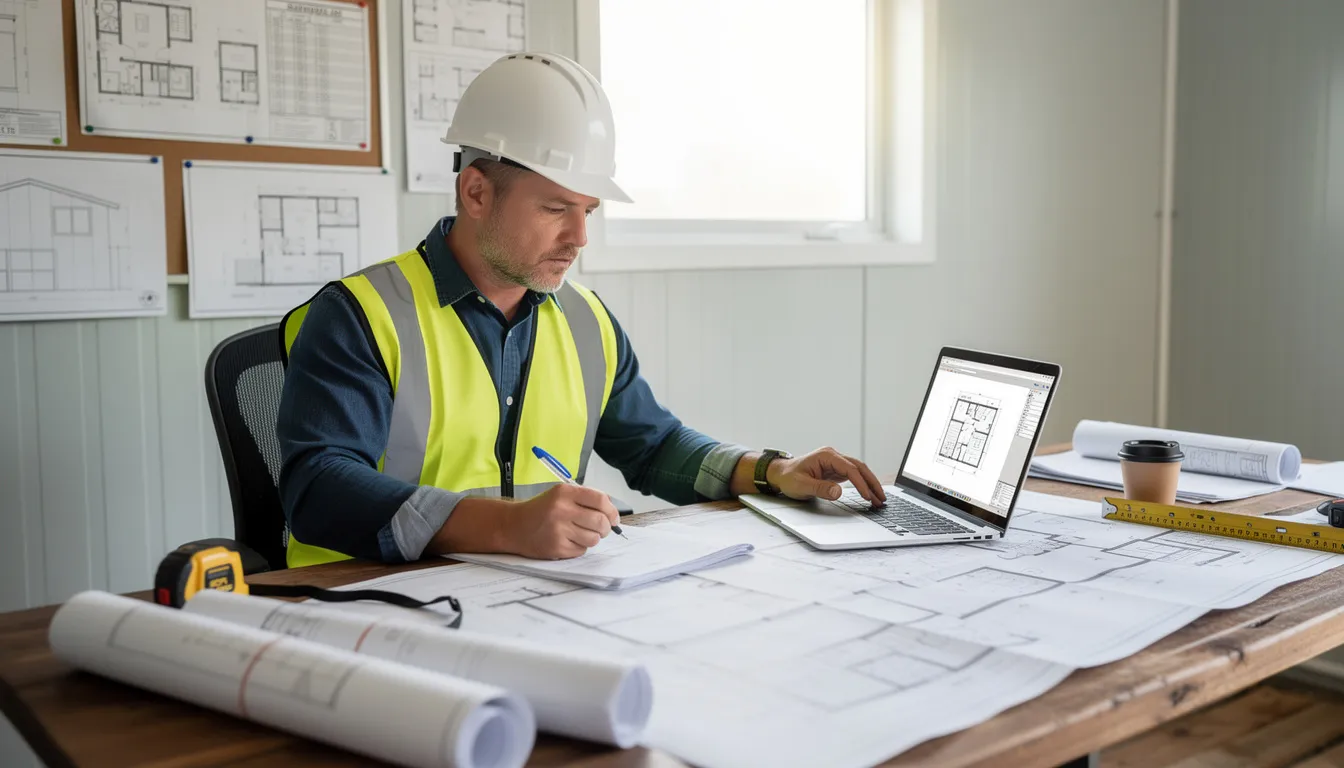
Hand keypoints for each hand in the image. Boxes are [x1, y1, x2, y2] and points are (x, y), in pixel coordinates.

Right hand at [503, 484, 619, 559]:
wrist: (513, 526)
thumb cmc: (541, 510)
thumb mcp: (560, 495)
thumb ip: (585, 500)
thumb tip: (612, 513)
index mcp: (564, 493)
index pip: (600, 499)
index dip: (612, 510)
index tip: (614, 518)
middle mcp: (561, 510)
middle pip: (600, 521)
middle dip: (606, 528)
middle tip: (603, 529)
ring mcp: (558, 530)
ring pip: (593, 538)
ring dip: (592, 538)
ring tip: (581, 534)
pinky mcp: (556, 547)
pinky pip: (582, 550)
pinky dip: (580, 547)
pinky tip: (568, 540)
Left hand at [767, 447, 885, 505]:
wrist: (780, 474)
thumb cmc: (789, 478)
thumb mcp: (802, 485)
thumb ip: (820, 489)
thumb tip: (838, 492)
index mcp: (827, 456)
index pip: (850, 469)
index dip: (860, 483)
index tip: (867, 496)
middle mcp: (833, 456)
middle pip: (859, 467)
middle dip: (872, 482)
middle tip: (881, 498)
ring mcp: (835, 463)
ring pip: (858, 471)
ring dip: (869, 484)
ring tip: (879, 499)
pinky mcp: (835, 470)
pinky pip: (853, 476)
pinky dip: (862, 485)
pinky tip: (868, 495)